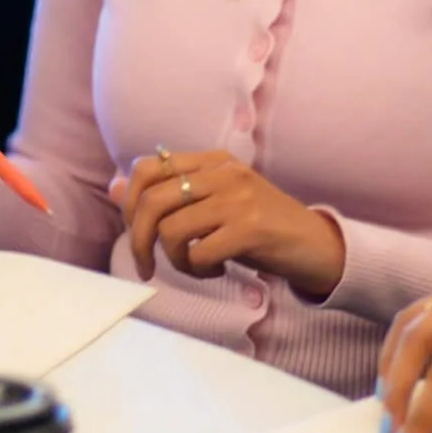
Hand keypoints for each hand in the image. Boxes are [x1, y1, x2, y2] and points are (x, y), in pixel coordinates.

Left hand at [114, 149, 346, 295]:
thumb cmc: (261, 228)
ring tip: (196, 266)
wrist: (317, 246)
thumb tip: (114, 187)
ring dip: (175, 260)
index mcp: (212, 161)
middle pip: (151, 201)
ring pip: (171, 230)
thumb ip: (169, 196)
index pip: (146, 168)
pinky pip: (199, 253)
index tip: (136, 232)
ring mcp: (237, 198)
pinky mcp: (250, 228)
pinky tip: (217, 270)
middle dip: (139, 241)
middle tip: (146, 267)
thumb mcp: (213, 205)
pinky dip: (200, 270)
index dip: (129, 203)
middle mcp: (223, 173)